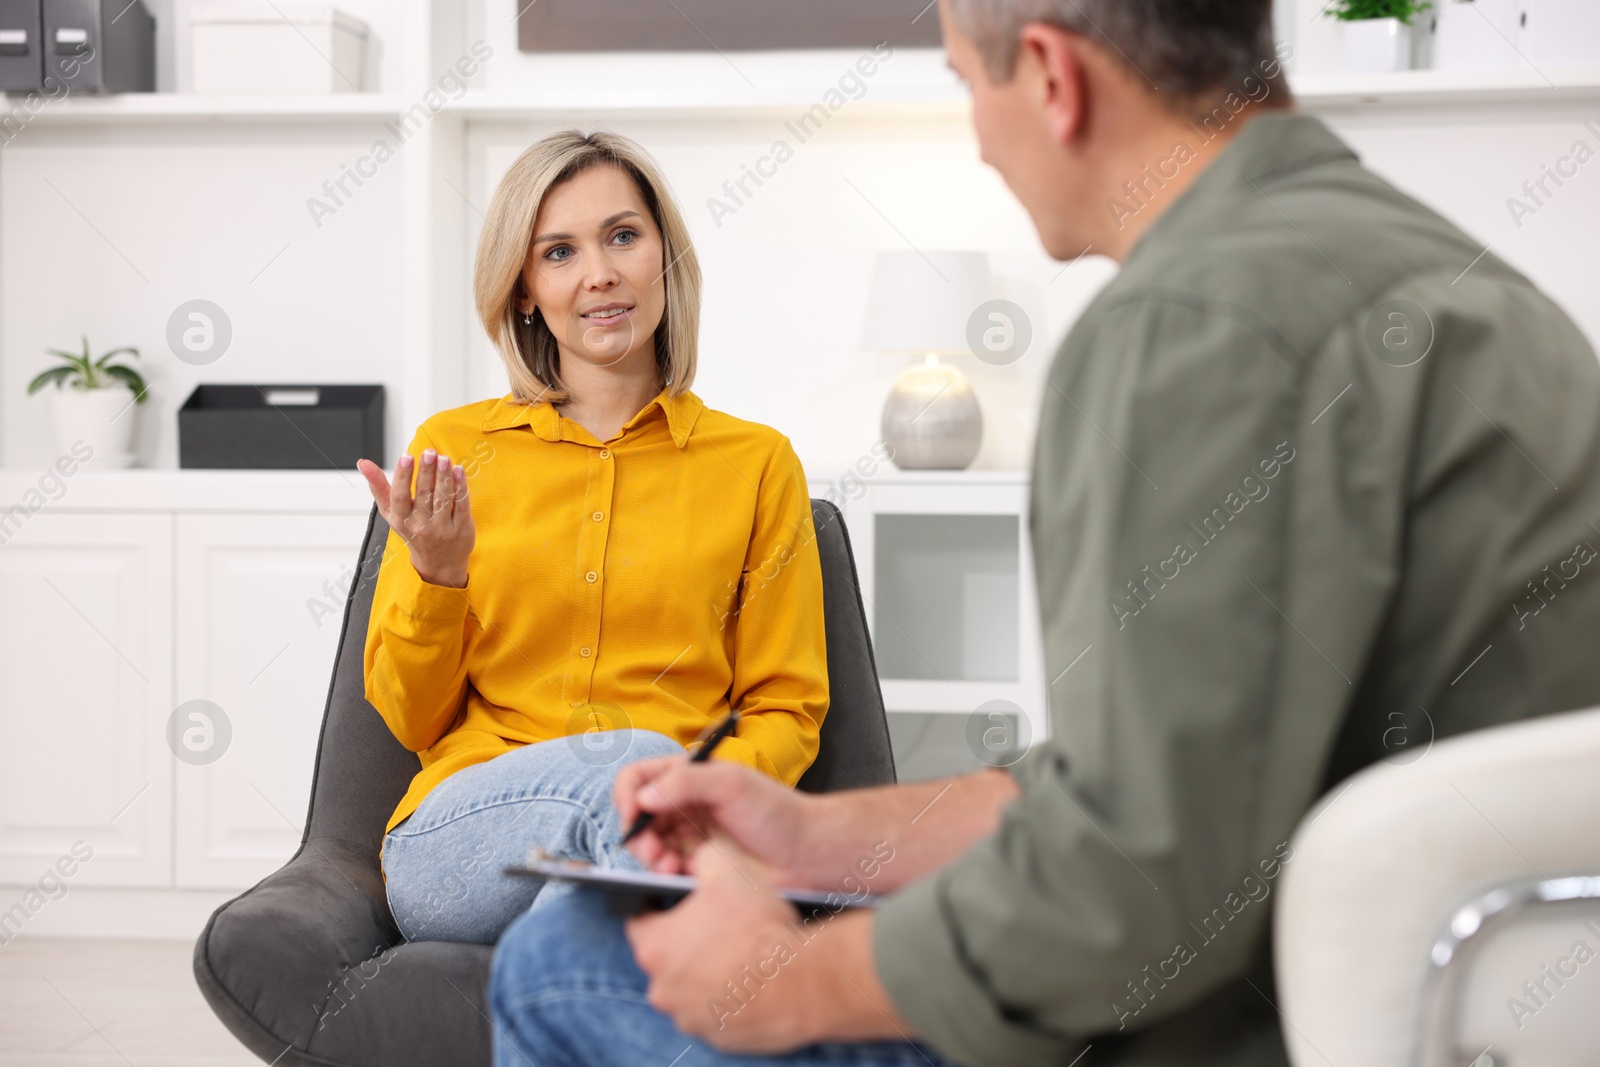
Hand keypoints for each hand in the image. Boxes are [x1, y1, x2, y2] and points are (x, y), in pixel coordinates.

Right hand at [356, 447, 473, 587]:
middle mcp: (420, 526)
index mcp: (401, 520)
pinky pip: (461, 505)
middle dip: (426, 471)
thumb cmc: (412, 530)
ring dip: (444, 476)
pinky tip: (458, 471)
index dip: (403, 476)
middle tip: (428, 452)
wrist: (439, 564)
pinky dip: (460, 487)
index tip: (406, 456)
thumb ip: (379, 486)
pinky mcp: (461, 528)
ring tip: (444, 458)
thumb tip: (362, 462)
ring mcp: (442, 529)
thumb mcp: (391, 513)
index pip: (399, 496)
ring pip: (443, 498)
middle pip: (424, 494)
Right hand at [614, 758, 816, 885]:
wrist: (804, 855)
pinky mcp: (696, 864)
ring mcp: (689, 835)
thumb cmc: (776, 812)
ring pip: (648, 845)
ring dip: (650, 856)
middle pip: (637, 815)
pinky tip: (680, 874)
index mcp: (690, 776)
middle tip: (651, 851)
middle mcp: (684, 804)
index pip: (640, 777)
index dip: (628, 794)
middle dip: (637, 834)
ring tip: (668, 866)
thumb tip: (642, 797)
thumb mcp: (732, 784)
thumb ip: (686, 782)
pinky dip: (664, 872)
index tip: (632, 814)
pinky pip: (665, 868)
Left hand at [626, 835, 902, 1052]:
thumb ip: (701, 857)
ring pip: (690, 986)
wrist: (801, 981)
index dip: (658, 904)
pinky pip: (715, 1010)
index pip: (639, 919)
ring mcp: (690, 1017)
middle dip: (687, 940)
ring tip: (739, 953)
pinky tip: (752, 979)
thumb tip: (698, 855)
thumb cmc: (758, 928)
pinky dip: (728, 996)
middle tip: (718, 925)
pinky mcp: (717, 1036)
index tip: (676, 900)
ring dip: (707, 971)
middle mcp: (663, 989)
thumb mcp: (726, 870)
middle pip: (665, 956)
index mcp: (655, 947)